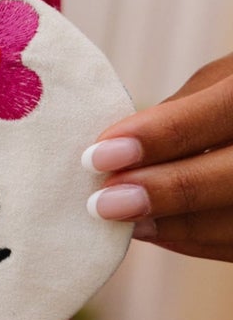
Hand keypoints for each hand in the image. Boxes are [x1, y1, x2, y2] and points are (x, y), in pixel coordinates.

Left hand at [84, 52, 232, 259]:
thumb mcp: (223, 80)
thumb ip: (183, 111)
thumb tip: (124, 147)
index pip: (221, 111)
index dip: (161, 135)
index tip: (99, 154)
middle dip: (165, 191)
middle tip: (103, 202)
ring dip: (177, 225)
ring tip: (122, 221)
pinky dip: (198, 239)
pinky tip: (156, 231)